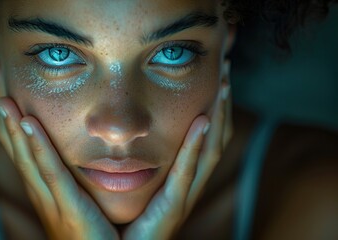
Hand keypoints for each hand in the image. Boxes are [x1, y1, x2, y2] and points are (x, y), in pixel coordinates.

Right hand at [0, 61, 118, 239]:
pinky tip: (27, 125)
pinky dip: (37, 149)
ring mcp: (50, 201)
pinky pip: (50, 175)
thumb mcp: (81, 199)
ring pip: (25, 156)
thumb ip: (77, 176)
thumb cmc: (97, 234)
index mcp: (45, 187)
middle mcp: (41, 191)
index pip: (22, 143)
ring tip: (1, 93)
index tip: (3, 82)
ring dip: (12, 124)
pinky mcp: (67, 210)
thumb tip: (82, 151)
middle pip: (16, 143)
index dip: (9, 114)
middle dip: (3, 109)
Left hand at [122, 81, 231, 239]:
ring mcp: (183, 199)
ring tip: (223, 86)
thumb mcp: (129, 186)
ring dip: (219, 118)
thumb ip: (131, 163)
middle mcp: (187, 187)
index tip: (216, 78)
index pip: (204, 139)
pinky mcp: (171, 211)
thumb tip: (121, 133)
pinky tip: (202, 123)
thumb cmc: (119, 226)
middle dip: (224, 106)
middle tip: (226, 70)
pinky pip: (186, 176)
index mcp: (179, 181)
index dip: (215, 109)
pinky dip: (195, 149)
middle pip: (215, 140)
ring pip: (209, 153)